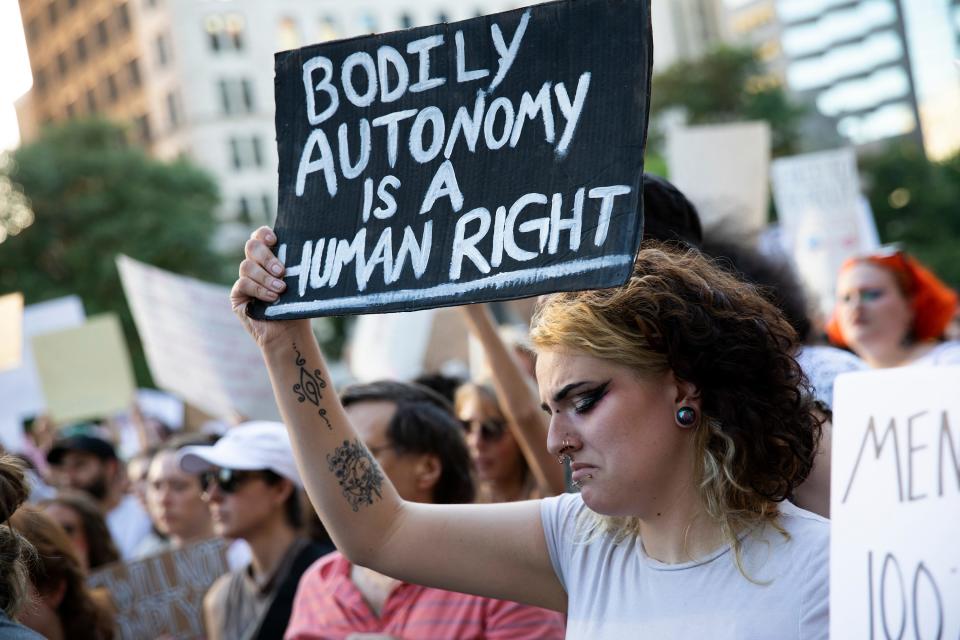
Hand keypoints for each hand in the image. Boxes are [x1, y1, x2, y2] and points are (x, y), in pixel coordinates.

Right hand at [230, 226, 307, 347]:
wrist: (291, 333)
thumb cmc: (298, 306)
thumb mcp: (300, 283)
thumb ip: (296, 266)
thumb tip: (304, 250)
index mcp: (270, 258)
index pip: (260, 237)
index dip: (263, 234)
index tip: (275, 240)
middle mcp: (255, 266)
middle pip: (251, 247)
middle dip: (267, 257)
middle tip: (282, 271)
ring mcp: (244, 280)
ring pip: (247, 266)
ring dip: (265, 277)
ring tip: (281, 289)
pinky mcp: (237, 295)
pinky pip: (243, 284)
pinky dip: (259, 290)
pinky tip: (272, 298)